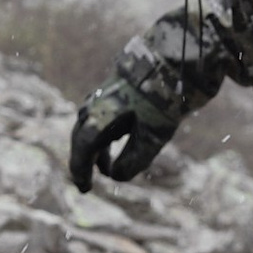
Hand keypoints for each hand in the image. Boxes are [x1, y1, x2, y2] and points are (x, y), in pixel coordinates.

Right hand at [69, 72, 171, 190]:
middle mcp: (95, 106)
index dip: (81, 170)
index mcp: (100, 116)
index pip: (83, 148)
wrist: (170, 63)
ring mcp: (100, 98)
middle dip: (84, 163)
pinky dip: (103, 139)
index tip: (85, 188)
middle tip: (86, 184)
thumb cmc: (162, 100)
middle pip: (82, 139)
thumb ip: (134, 160)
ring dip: (95, 151)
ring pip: (90, 130)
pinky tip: (111, 149)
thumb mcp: (153, 136)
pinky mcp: (110, 94)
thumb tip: (115, 176)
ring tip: (104, 168)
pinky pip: (99, 121)